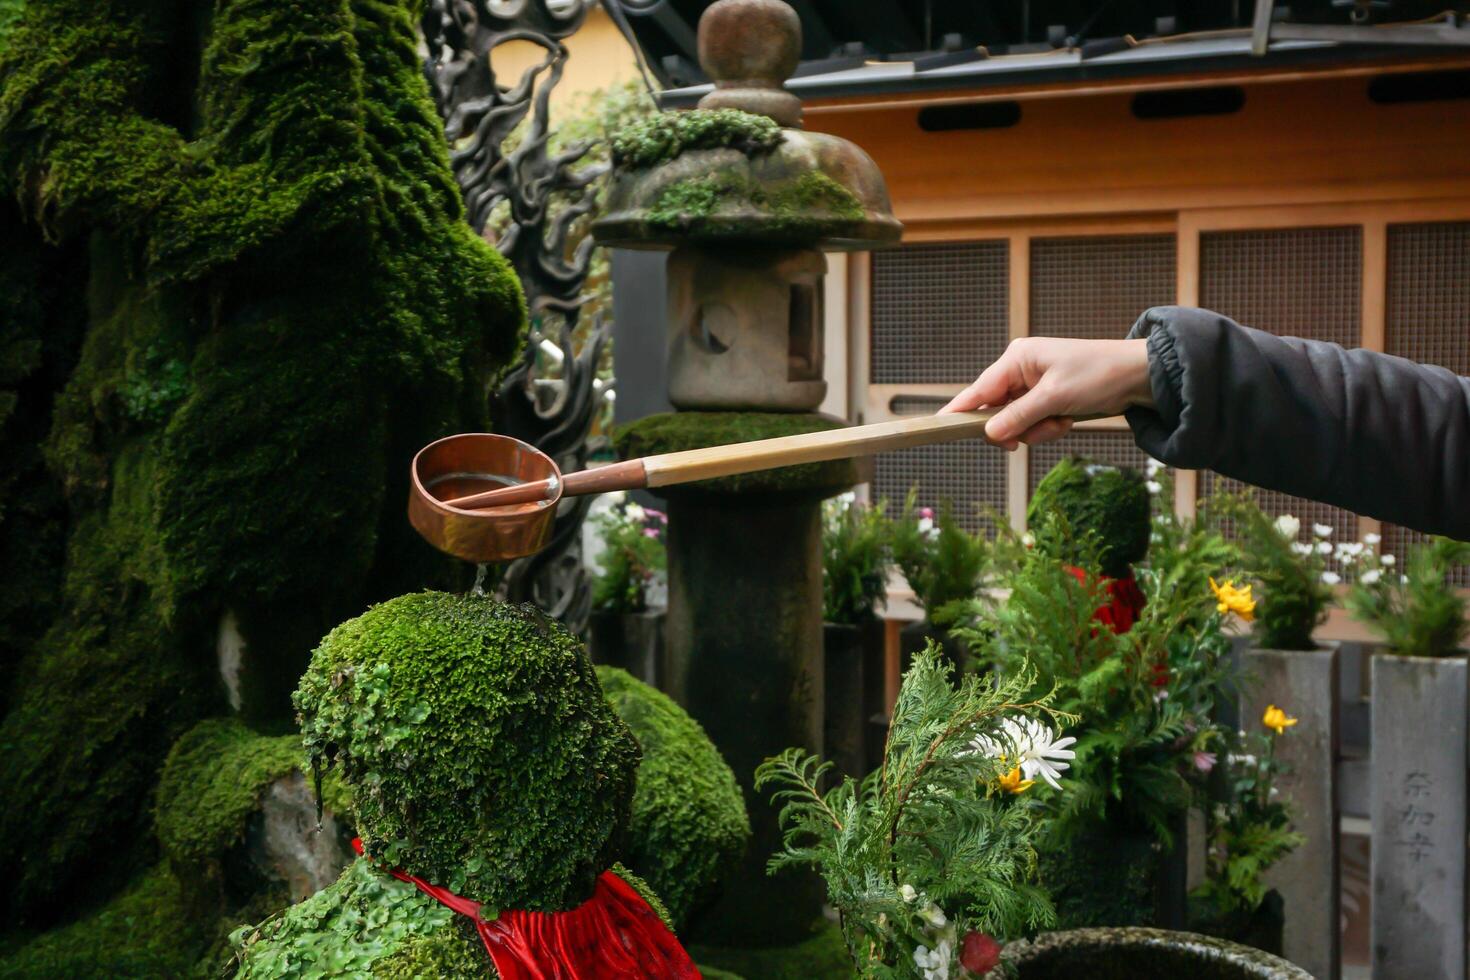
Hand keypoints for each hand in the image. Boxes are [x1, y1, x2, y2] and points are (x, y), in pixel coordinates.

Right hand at [940, 337, 1152, 449]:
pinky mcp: (1046, 398)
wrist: (1139, 376)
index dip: (959, 411)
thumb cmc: (1098, 376)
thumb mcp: (1055, 398)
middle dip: (1017, 427)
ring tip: (1062, 421)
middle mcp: (1020, 370)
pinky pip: (1033, 423)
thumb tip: (988, 433)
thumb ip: (1018, 416)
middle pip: (996, 412)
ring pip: (1016, 422)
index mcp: (1016, 359)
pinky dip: (1048, 428)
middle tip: (1037, 431)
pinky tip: (1067, 420)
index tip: (937, 427)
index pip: (978, 391)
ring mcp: (1033, 385)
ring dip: (1037, 429)